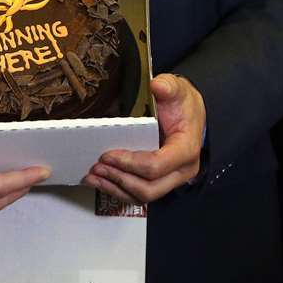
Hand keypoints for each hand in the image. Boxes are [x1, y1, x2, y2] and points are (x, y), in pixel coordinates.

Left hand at [85, 73, 203, 202]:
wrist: (189, 115)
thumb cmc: (183, 105)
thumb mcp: (178, 90)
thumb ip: (169, 86)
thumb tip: (157, 86)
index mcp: (186, 149)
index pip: (156, 165)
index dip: (129, 163)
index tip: (108, 154)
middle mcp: (181, 170)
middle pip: (149, 188)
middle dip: (119, 179)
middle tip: (97, 166)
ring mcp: (171, 180)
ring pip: (142, 196)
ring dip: (115, 188)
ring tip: (93, 175)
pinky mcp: (160, 183)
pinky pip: (138, 195)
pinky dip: (117, 190)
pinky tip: (100, 181)